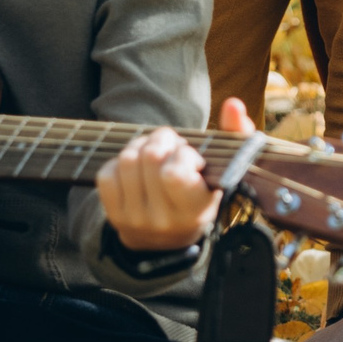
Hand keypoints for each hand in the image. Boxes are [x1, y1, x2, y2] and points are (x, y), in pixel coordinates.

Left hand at [96, 98, 247, 251]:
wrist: (170, 237)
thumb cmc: (203, 191)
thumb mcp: (224, 169)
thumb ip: (235, 134)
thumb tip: (233, 104)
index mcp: (196, 209)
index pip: (174, 173)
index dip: (182, 154)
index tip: (191, 157)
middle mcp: (164, 219)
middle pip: (150, 157)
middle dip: (161, 139)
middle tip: (171, 143)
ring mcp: (136, 219)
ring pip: (127, 161)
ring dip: (140, 146)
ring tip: (154, 151)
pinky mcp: (115, 215)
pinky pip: (107, 175)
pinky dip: (120, 163)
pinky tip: (136, 168)